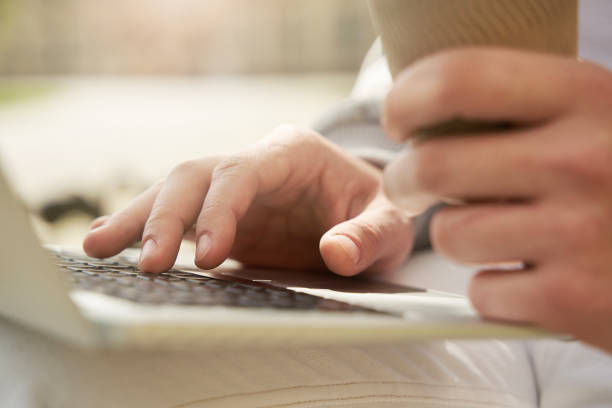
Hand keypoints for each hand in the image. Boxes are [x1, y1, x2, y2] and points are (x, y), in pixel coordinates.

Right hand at [83, 125, 413, 275]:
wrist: (364, 208)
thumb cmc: (375, 208)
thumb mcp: (389, 221)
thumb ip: (369, 235)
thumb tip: (337, 255)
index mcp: (291, 152)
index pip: (241, 172)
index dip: (219, 210)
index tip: (207, 255)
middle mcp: (253, 164)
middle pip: (194, 176)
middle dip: (165, 216)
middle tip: (146, 264)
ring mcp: (233, 190)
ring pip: (173, 191)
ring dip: (137, 219)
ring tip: (97, 247)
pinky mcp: (221, 215)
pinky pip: (177, 217)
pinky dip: (145, 229)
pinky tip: (112, 245)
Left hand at [382, 47, 611, 351]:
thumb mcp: (600, 116)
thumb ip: (530, 105)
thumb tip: (429, 100)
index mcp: (587, 97)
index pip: (458, 79)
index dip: (407, 98)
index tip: (399, 119)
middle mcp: (582, 160)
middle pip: (433, 165)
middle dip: (405, 180)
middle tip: (410, 186)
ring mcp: (580, 233)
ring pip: (450, 234)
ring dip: (456, 237)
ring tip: (492, 233)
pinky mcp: (574, 299)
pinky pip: (483, 292)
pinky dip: (494, 290)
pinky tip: (528, 277)